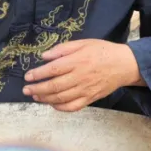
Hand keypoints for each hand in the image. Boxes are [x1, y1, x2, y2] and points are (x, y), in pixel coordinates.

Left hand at [22, 40, 143, 111]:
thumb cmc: (102, 51)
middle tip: (26, 90)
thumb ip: (62, 49)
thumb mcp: (83, 43)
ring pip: (61, 98)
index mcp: (77, 61)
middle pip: (53, 86)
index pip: (52, 69)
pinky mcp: (90, 98)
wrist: (124, 65)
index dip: (38, 74)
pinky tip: (52, 104)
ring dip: (45, 99)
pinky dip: (60, 108)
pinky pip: (73, 107)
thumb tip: (44, 56)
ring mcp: (85, 90)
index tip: (28, 76)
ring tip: (35, 96)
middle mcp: (79, 77)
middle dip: (37, 89)